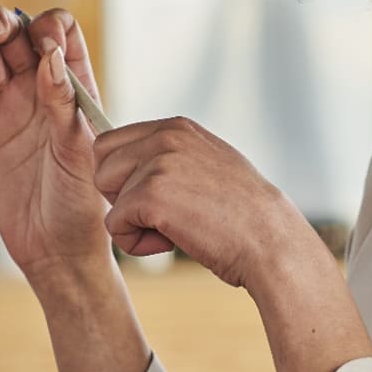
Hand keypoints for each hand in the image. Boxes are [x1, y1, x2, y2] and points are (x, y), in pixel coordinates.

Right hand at [0, 4, 108, 287]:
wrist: (54, 247)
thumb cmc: (82, 200)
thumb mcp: (80, 150)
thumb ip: (63, 102)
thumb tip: (49, 55)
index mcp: (72, 84)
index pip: (59, 32)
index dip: (48, 27)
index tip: (43, 44)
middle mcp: (37, 88)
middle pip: (13, 33)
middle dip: (0, 20)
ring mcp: (6, 106)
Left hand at [94, 116, 313, 288]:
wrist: (270, 241)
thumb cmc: (242, 215)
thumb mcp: (207, 165)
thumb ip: (171, 157)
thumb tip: (129, 163)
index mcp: (176, 127)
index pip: (112, 141)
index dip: (123, 177)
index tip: (154, 198)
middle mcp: (165, 138)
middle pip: (101, 164)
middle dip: (120, 196)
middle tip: (161, 214)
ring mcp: (157, 164)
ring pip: (106, 196)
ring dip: (131, 221)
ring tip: (173, 228)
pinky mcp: (150, 196)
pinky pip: (115, 225)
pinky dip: (137, 244)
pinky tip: (173, 242)